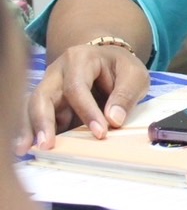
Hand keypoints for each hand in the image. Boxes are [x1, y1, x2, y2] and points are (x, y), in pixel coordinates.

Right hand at [23, 43, 149, 150]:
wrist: (110, 63)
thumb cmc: (121, 68)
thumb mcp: (134, 76)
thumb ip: (126, 95)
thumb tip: (114, 120)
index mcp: (80, 59)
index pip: (76, 87)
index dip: (87, 112)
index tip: (100, 133)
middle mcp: (57, 73)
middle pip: (42, 96)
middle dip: (42, 121)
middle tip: (46, 145)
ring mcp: (49, 89)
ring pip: (32, 108)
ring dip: (30, 130)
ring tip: (28, 150)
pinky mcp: (48, 105)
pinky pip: (36, 119)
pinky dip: (34, 134)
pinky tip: (32, 149)